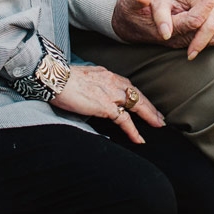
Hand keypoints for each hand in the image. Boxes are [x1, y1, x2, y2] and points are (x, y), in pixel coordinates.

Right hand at [50, 64, 164, 144]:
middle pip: (137, 94)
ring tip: (158, 125)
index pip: (127, 85)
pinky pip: (125, 121)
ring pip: (137, 105)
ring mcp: (111, 93)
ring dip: (149, 115)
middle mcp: (112, 81)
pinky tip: (140, 139)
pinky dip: (134, 131)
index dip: (137, 95)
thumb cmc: (60, 79)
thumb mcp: (81, 77)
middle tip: (159, 116)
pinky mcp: (106, 106)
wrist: (54, 78)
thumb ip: (91, 84)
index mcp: (105, 74)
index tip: (144, 102)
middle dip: (150, 106)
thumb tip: (90, 93)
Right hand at [113, 0, 213, 63]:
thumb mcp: (129, 3)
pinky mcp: (197, 36)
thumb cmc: (131, 11)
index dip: (205, 6)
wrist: (130, 26)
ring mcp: (191, 39)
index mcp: (170, 28)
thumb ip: (136, 0)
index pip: (193, 20)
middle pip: (211, 34)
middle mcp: (183, 38)